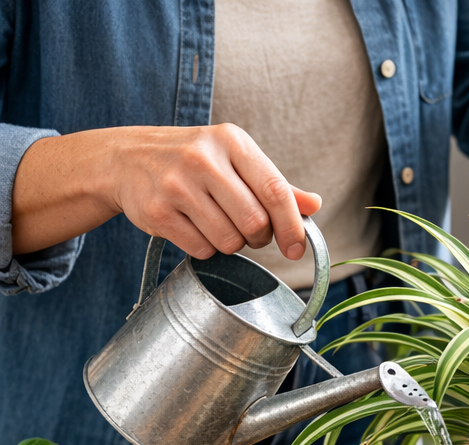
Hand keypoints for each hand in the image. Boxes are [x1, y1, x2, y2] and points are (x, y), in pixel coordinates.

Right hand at [12, 124, 319, 259]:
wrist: (126, 158)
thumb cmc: (194, 162)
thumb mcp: (235, 160)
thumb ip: (274, 184)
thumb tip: (314, 205)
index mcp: (231, 142)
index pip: (275, 191)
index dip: (292, 227)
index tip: (297, 249)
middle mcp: (203, 159)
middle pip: (254, 223)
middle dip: (258, 238)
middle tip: (248, 231)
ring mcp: (176, 185)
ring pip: (229, 242)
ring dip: (231, 245)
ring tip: (216, 225)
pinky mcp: (157, 212)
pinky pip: (201, 250)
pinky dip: (205, 249)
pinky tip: (193, 228)